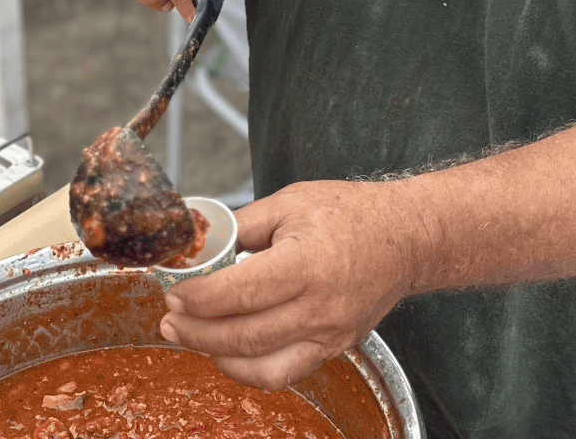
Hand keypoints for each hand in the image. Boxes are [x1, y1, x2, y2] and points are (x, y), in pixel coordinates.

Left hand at [158, 180, 426, 391]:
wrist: (407, 238)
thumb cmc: (351, 214)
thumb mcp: (291, 202)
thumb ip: (242, 225)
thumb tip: (199, 243)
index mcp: (307, 263)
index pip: (240, 292)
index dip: (199, 298)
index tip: (174, 293)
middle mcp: (320, 307)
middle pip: (244, 335)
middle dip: (196, 331)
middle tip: (168, 319)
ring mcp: (329, 334)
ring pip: (261, 366)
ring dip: (215, 355)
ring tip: (188, 336)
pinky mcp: (334, 348)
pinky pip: (284, 374)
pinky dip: (248, 370)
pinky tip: (226, 352)